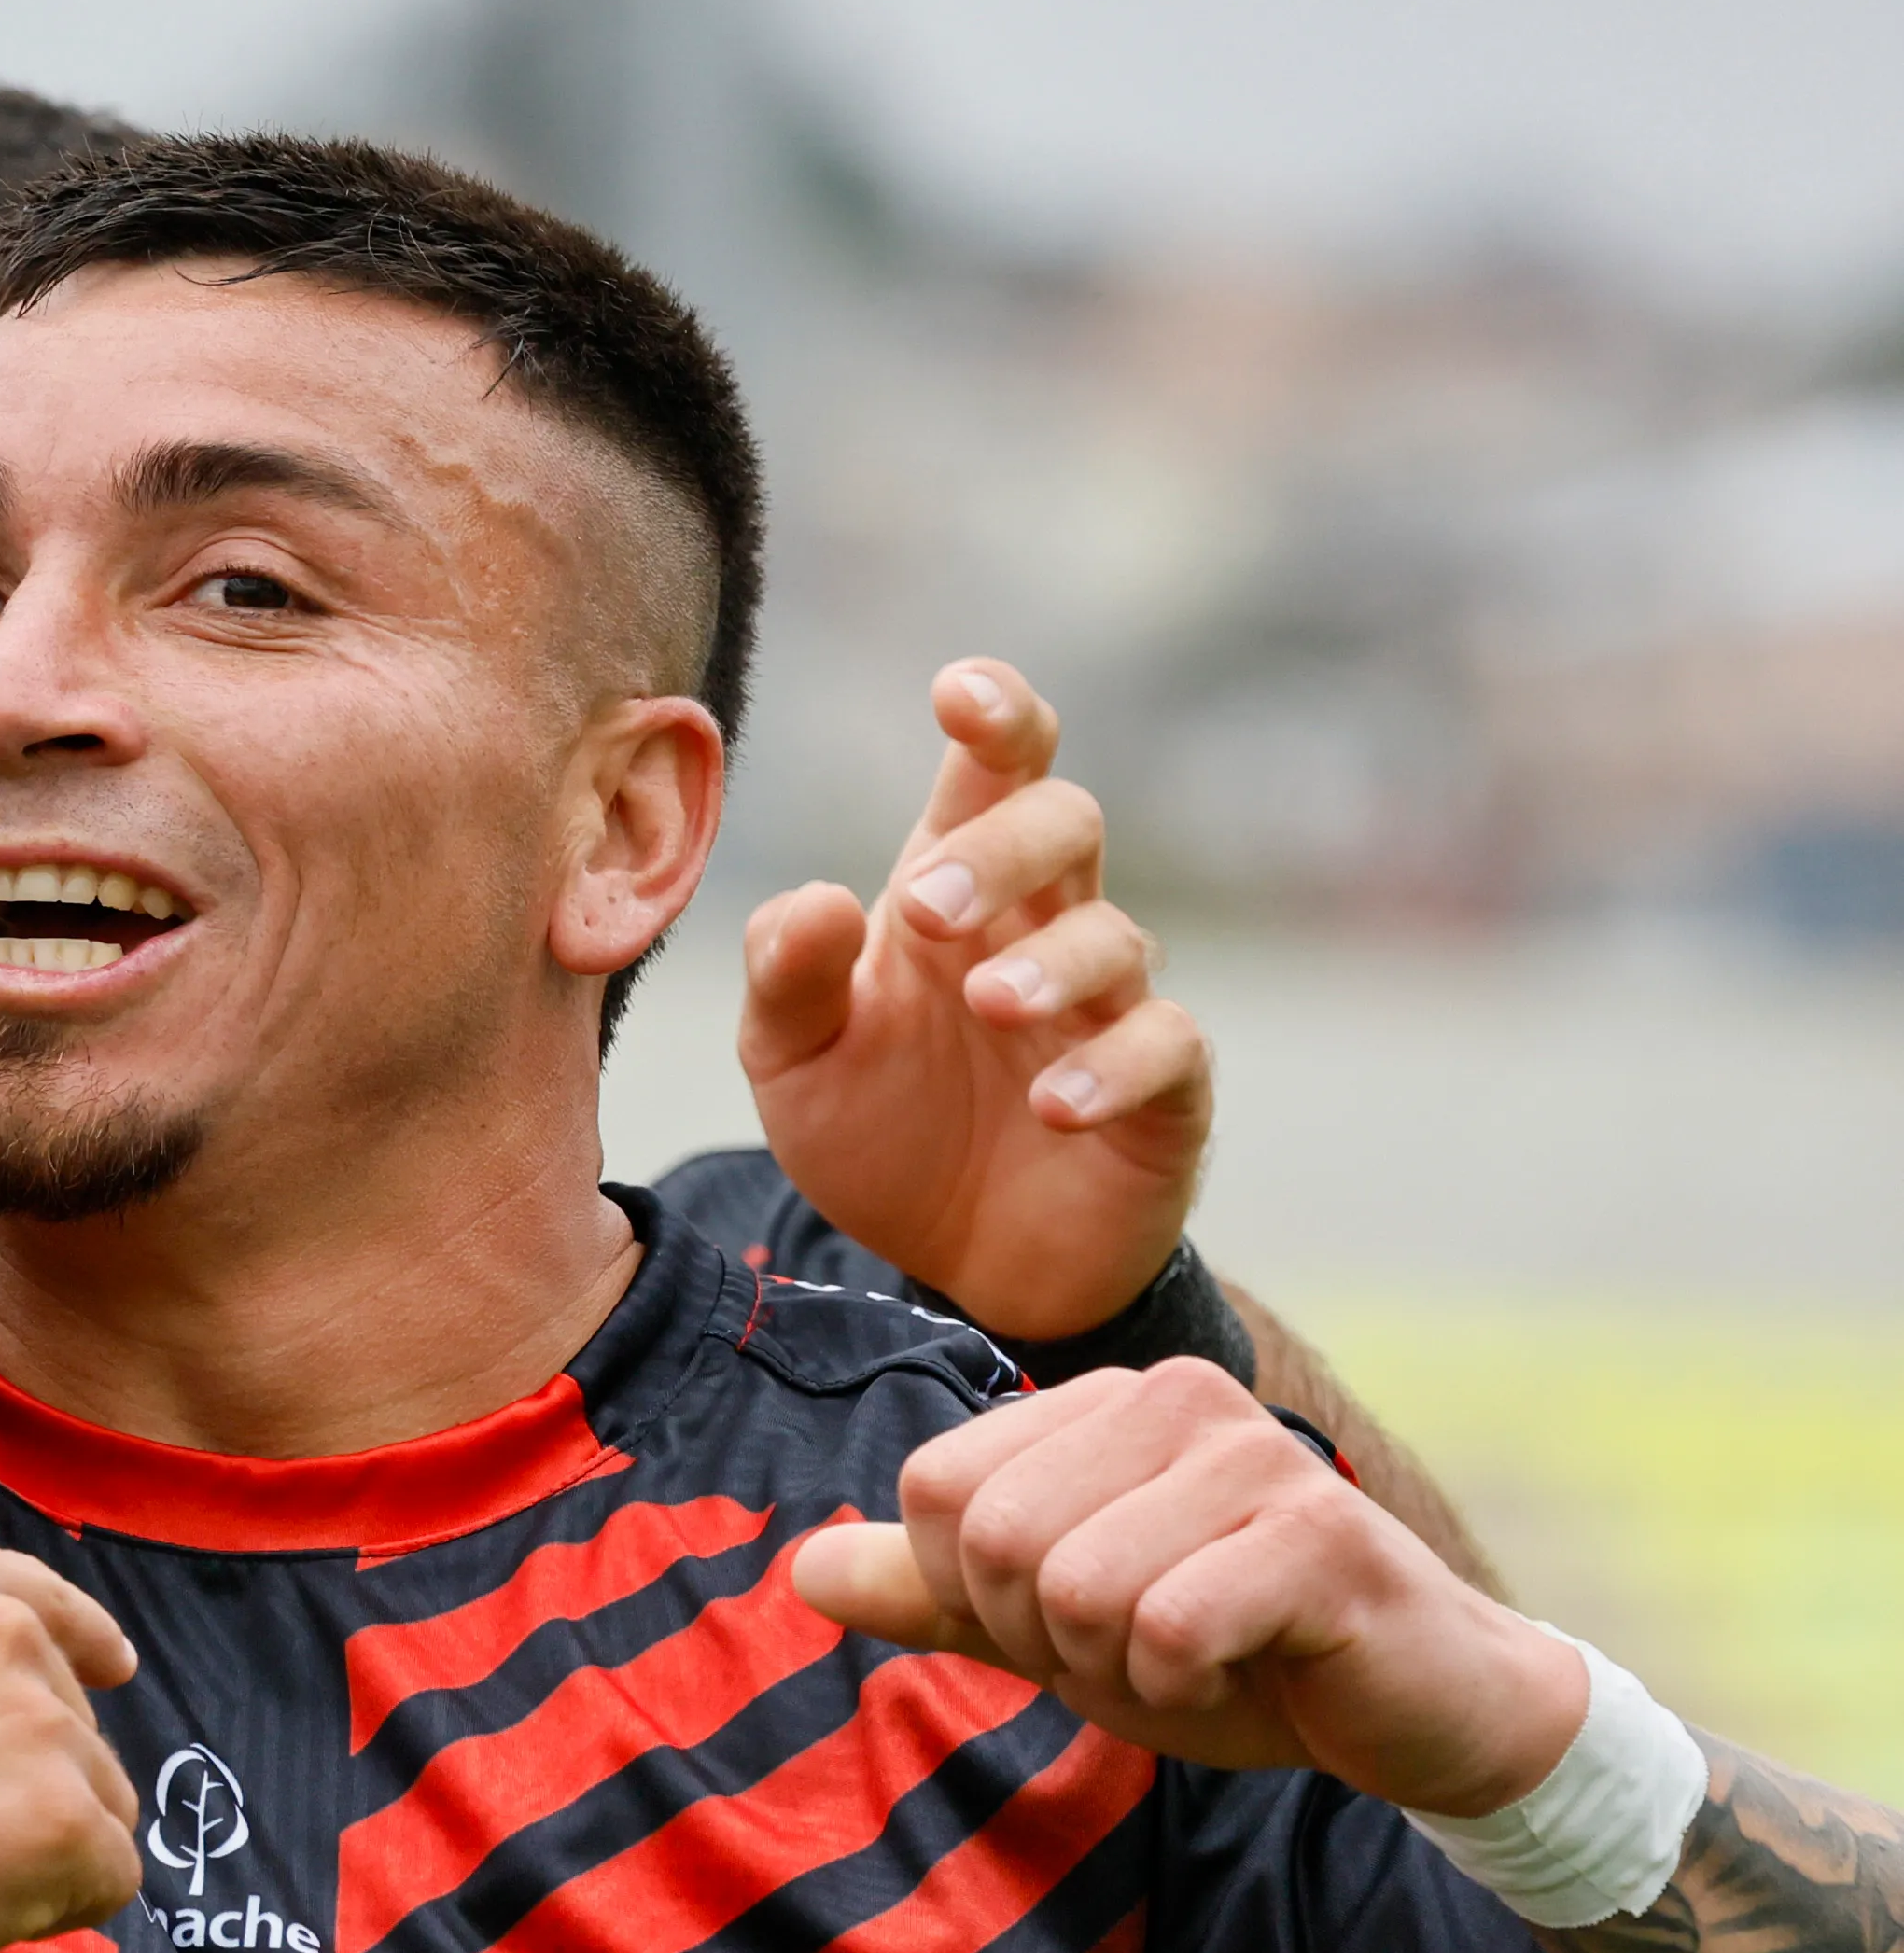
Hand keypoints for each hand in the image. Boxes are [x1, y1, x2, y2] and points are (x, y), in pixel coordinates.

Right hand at [0, 1527, 144, 1952]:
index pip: (44, 1602)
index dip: (83, 1644)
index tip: (112, 1668)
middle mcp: (0, 1629)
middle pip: (75, 1723)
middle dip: (27, 1784)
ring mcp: (41, 1722)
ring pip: (100, 1804)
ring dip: (39, 1849)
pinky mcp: (67, 1819)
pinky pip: (109, 1878)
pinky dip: (53, 1909)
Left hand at [737, 661, 1211, 1339]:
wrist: (958, 1261)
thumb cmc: (881, 1129)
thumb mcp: (795, 1060)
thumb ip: (787, 977)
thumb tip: (812, 899)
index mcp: (955, 892)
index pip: (997, 774)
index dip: (996, 718)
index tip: (959, 692)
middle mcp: (1044, 926)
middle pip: (1065, 826)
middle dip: (1001, 850)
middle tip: (924, 912)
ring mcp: (1112, 1003)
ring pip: (1117, 937)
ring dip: (1051, 963)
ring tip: (990, 1003)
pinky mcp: (1162, 1090)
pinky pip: (1167, 1048)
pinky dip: (1113, 1069)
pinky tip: (1055, 1104)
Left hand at [794, 1359, 1585, 1811]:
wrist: (1406, 1707)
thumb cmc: (1230, 1655)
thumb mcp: (1054, 1628)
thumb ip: (933, 1595)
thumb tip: (803, 1568)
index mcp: (1100, 1404)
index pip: (934, 1490)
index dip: (974, 1590)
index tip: (1069, 1617)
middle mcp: (1175, 1398)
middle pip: (994, 1538)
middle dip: (1044, 1636)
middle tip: (1136, 1648)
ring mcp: (1254, 1456)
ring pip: (1078, 1586)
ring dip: (1117, 1667)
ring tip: (1194, 1659)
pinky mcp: (1321, 1535)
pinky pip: (1170, 1628)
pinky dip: (1182, 1686)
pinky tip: (1242, 1672)